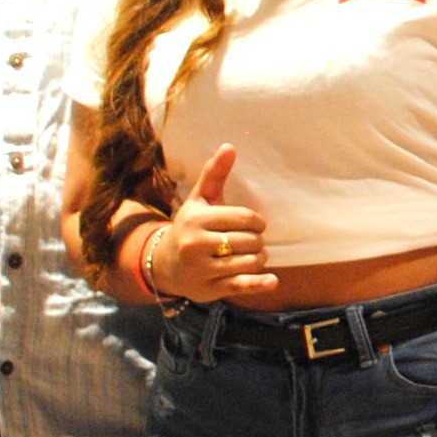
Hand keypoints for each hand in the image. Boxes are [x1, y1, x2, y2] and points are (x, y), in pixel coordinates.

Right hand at [146, 147, 276, 303]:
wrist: (164, 264)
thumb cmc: (190, 226)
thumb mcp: (199, 200)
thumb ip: (215, 174)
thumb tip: (230, 146)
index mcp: (196, 220)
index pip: (244, 219)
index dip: (257, 222)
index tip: (255, 224)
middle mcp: (195, 246)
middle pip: (249, 242)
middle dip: (257, 241)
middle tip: (252, 242)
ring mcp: (201, 270)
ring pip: (248, 263)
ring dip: (259, 259)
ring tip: (253, 256)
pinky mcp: (209, 290)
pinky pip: (240, 286)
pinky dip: (259, 284)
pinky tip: (272, 280)